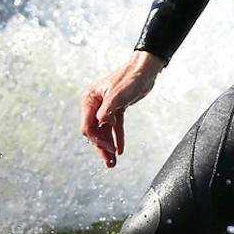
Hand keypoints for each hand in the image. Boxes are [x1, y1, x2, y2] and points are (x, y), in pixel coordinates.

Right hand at [81, 50, 164, 168]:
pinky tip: (120, 150)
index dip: (97, 140)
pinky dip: (117, 138)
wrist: (145, 70)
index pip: (87, 126)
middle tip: (109, 163)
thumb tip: (100, 124)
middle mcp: (95, 104)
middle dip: (101, 148)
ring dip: (108, 146)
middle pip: (95, 132)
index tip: (110, 149)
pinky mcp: (116, 109)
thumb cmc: (130, 78)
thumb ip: (106, 111)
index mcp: (90, 100)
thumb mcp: (117, 96)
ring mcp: (105, 107)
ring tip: (113, 162)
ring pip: (104, 131)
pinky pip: (114, 127)